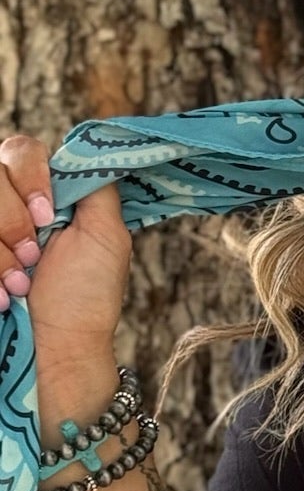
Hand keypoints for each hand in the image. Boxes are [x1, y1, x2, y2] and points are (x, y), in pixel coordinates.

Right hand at [0, 133, 132, 352]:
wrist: (61, 342)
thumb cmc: (87, 293)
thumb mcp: (106, 233)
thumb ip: (96, 185)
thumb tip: (92, 148)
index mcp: (44, 189)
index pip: (21, 149)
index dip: (31, 178)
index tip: (46, 214)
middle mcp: (9, 199)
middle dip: (12, 219)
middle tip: (34, 255)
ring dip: (0, 248)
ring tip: (21, 279)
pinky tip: (4, 291)